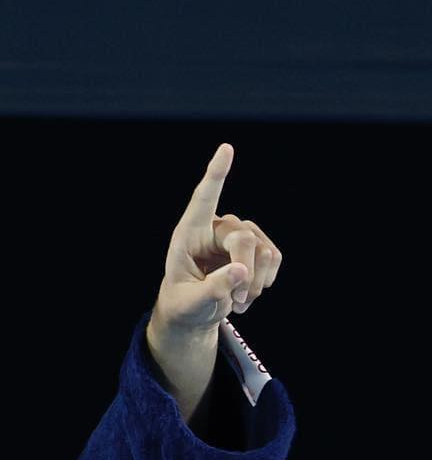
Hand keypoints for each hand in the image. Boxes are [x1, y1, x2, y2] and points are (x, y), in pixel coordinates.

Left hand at [152, 144, 283, 336]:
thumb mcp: (191, 303)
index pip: (204, 198)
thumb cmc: (184, 304)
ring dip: (255, 283)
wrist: (197, 311)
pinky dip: (265, 282)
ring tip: (236, 301)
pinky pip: (275, 258)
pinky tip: (247, 295)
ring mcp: (239, 234)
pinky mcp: (257, 246)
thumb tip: (241, 270)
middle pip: (244, 238)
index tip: (226, 148)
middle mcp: (215, 227)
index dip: (216, 174)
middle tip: (235, 303)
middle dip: (246, 273)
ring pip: (264, 250)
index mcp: (188, 233)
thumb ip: (212, 289)